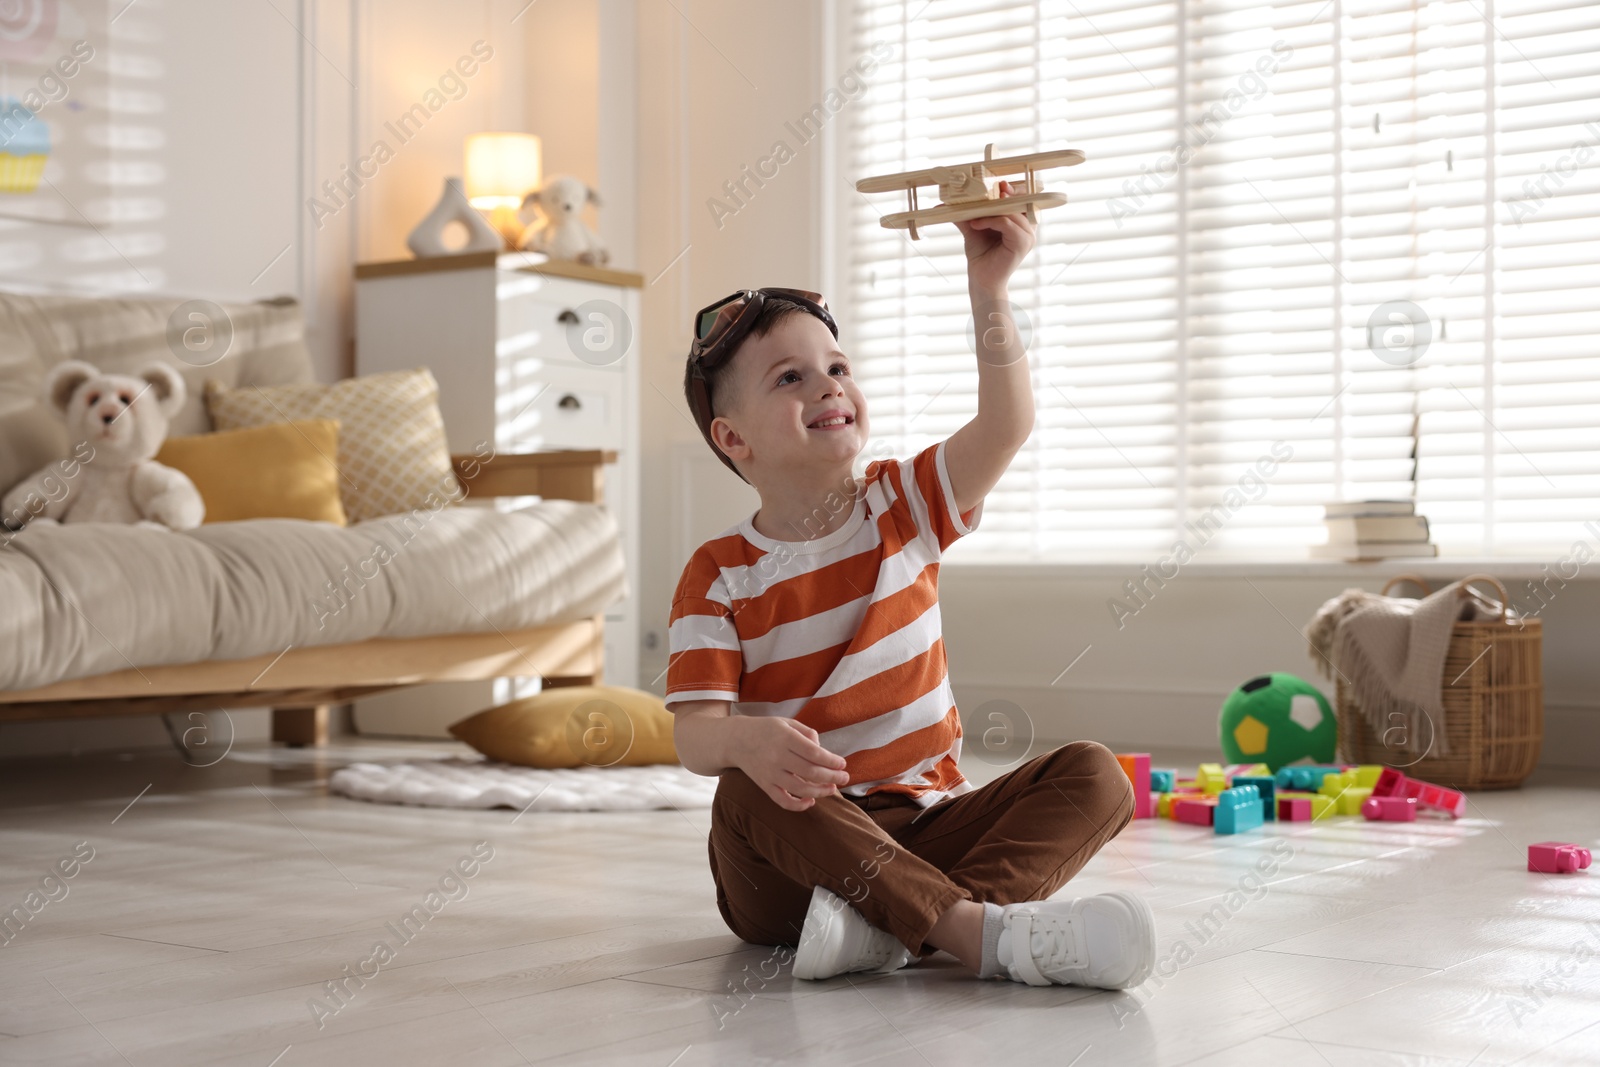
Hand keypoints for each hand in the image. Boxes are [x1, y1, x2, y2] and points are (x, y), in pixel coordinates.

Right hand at [730, 716, 850, 812]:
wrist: (735, 740)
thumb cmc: (766, 730)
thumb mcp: (786, 722)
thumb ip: (806, 733)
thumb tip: (822, 749)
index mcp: (784, 737)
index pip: (813, 753)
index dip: (831, 761)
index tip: (842, 764)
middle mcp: (777, 756)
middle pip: (810, 772)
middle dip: (832, 777)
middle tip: (845, 778)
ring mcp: (770, 773)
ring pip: (800, 789)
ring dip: (821, 791)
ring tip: (832, 788)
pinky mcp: (764, 785)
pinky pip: (783, 801)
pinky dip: (798, 806)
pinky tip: (811, 801)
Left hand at [954, 180, 1036, 294]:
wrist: (981, 278)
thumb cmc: (981, 254)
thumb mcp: (973, 227)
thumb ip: (965, 213)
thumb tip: (943, 204)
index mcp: (1021, 221)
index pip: (1024, 198)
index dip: (1014, 189)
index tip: (1000, 184)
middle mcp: (1028, 227)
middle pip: (1021, 201)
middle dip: (1006, 194)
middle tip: (992, 190)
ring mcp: (1028, 236)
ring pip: (1012, 211)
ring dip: (992, 209)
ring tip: (974, 215)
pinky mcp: (1022, 243)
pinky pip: (1007, 223)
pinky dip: (990, 221)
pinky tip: (976, 224)